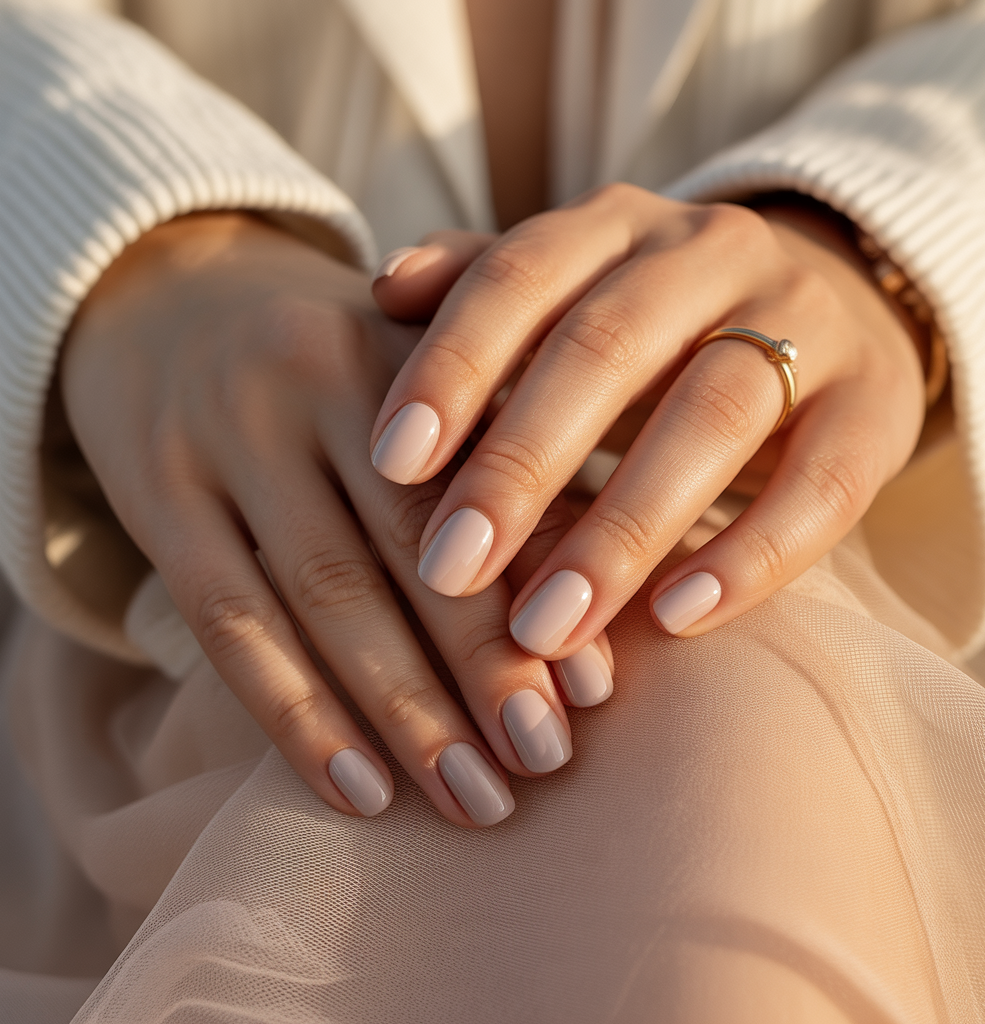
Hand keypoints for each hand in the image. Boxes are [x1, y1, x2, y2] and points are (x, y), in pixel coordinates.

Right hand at [62, 213, 597, 828]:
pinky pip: (229, 623)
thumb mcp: (412, 375)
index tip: (594, 690)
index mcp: (407, 345)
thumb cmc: (331, 362)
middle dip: (487, 664)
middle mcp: (316, 375)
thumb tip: (589, 589)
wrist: (169, 300)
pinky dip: (298, 716)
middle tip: (545, 761)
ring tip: (473, 799)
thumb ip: (497, 453)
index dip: (542, 585)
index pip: (486, 478)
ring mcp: (227, 435)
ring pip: (327, 595)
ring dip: (406, 712)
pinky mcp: (157, 493)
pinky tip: (358, 790)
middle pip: (414, 543)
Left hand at [369, 185, 925, 657]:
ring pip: (714, 414)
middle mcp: (710, 254)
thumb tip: (385, 286)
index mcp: (616, 225)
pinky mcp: (875, 404)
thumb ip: (483, 286)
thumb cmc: (657, 322)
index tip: (391, 466)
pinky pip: (823, 483)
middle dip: (522, 465)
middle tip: (450, 572)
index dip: (452, 366)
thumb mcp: (573, 288)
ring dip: (624, 528)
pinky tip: (677, 619)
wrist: (827, 304)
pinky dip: (751, 554)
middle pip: (609, 348)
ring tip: (547, 627)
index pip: (521, 275)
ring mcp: (806, 322)